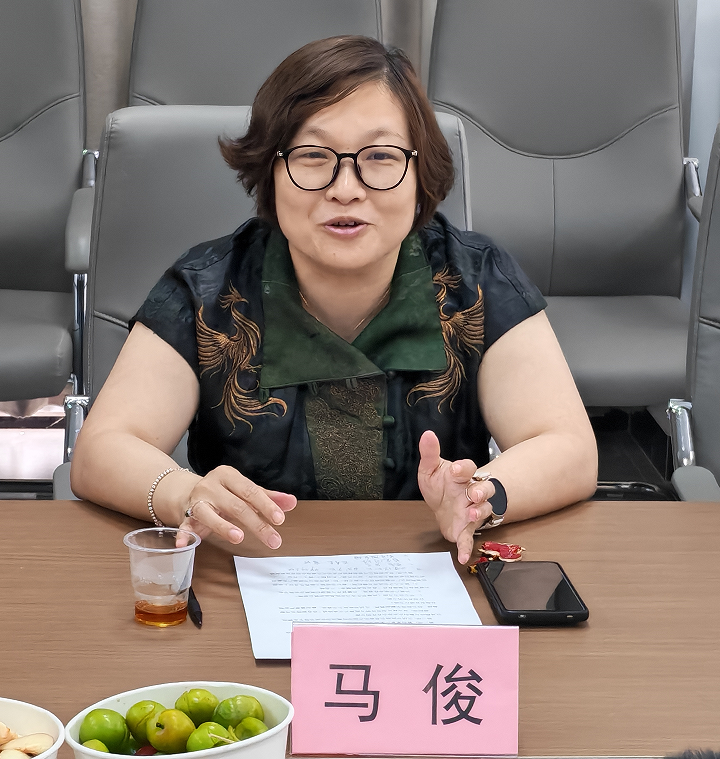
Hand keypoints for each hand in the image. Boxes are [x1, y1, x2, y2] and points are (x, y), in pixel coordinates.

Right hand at [175, 465, 296, 547]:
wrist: (189, 492)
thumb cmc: (224, 493)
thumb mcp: (245, 491)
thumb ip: (268, 497)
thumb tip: (291, 502)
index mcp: (228, 476)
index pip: (250, 491)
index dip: (266, 505)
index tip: (280, 519)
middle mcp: (211, 486)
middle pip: (236, 505)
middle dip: (256, 523)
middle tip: (273, 539)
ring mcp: (197, 501)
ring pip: (210, 514)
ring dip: (223, 526)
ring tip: (238, 537)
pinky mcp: (185, 516)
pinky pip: (184, 526)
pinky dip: (184, 535)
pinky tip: (184, 544)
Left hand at [417, 430, 494, 563]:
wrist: (442, 507)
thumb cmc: (441, 486)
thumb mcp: (431, 469)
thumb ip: (429, 453)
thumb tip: (427, 434)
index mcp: (462, 476)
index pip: (469, 467)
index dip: (465, 467)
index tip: (457, 469)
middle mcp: (471, 492)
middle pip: (486, 488)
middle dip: (481, 491)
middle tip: (473, 493)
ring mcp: (471, 511)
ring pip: (484, 510)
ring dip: (479, 512)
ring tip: (470, 513)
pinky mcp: (466, 528)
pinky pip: (469, 538)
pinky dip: (466, 547)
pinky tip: (462, 556)